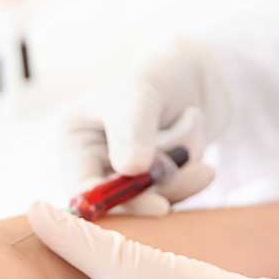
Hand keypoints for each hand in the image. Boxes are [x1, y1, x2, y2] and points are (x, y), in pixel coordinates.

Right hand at [60, 40, 230, 215]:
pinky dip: (194, 168)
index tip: (158, 204)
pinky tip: (200, 136)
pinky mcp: (156, 186)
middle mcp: (95, 165)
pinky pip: (177, 193)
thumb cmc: (156, 76)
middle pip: (121, 203)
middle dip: (164, 186)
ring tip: (194, 119)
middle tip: (203, 171)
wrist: (196, 74)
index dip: (115, 204)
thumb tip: (131, 169)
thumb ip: (132, 129)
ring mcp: (128, 179)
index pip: (82, 189)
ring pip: (156, 198)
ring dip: (184, 167)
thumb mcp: (139, 95)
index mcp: (75, 142)